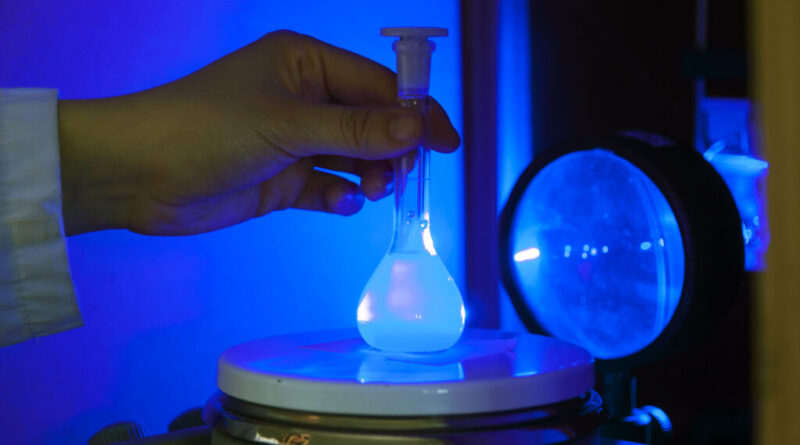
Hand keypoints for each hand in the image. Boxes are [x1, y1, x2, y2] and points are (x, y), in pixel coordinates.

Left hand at [57, 30, 458, 235]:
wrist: (137, 174)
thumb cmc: (209, 129)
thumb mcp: (289, 124)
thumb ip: (356, 128)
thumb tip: (419, 128)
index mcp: (306, 63)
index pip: (377, 86)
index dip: (415, 114)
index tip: (447, 144)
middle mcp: (303, 98)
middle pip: (370, 122)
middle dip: (391, 149)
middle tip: (401, 177)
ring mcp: (292, 141)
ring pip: (352, 157)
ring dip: (369, 174)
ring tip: (373, 191)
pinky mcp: (281, 179)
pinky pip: (326, 186)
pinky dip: (340, 196)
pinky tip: (342, 204)